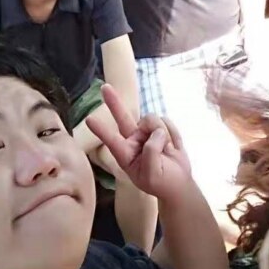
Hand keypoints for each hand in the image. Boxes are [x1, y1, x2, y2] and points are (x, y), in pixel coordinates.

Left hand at [86, 84, 191, 200]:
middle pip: (122, 117)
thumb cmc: (161, 182)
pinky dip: (173, 133)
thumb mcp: (152, 174)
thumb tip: (156, 131)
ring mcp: (146, 132)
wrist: (179, 182)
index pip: (111, 140)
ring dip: (164, 134)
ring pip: (153, 120)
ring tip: (167, 151)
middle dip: (113, 102)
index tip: (89, 119)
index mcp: (126, 155)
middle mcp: (133, 140)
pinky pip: (166, 121)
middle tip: (104, 87)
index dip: (101, 130)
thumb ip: (151, 152)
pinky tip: (172, 146)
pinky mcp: (160, 127)